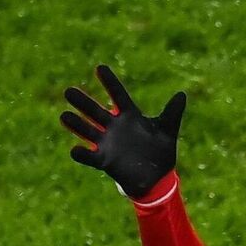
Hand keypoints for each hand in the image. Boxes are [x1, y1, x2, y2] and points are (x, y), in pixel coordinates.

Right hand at [61, 65, 185, 198]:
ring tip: (64, 116)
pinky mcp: (105, 161)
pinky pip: (90, 157)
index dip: (110, 82)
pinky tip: (75, 150)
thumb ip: (172, 113)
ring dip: (76, 125)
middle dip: (83, 102)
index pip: (118, 95)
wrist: (157, 177)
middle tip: (69, 91)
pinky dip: (82, 154)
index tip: (100, 67)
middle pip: (95, 111)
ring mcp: (108, 143)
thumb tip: (182, 94)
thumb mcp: (167, 130)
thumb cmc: (160, 151)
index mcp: (130, 116)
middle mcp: (114, 127)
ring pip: (88, 131)